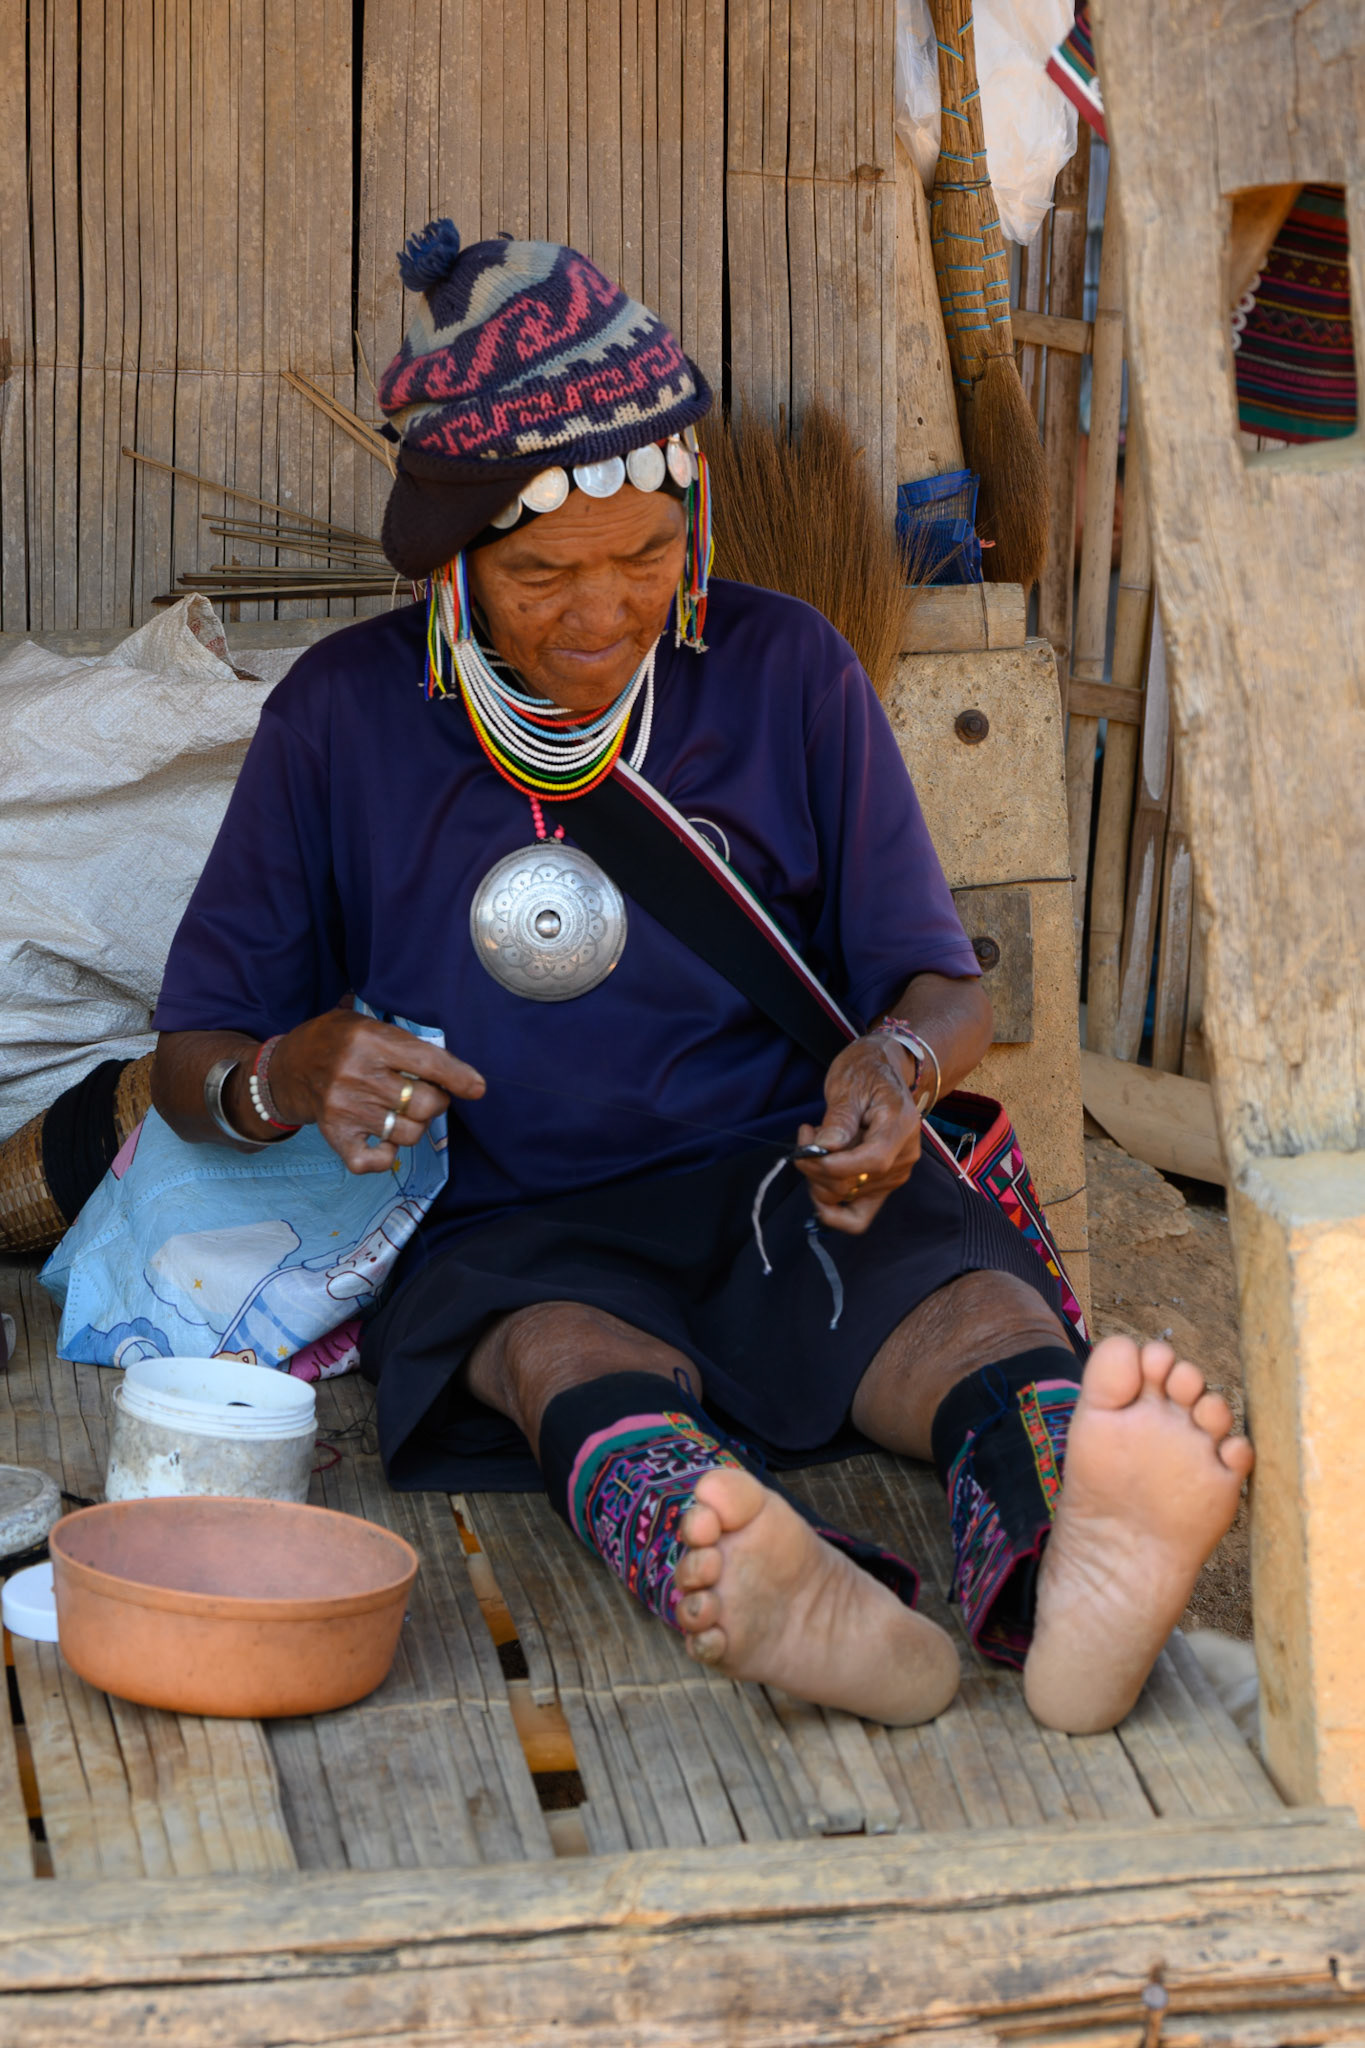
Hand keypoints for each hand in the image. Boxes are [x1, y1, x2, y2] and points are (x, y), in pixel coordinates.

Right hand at [263, 1010, 485, 1175]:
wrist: (285, 1068)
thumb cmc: (336, 1042)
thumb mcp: (366, 1024)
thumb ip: (406, 1044)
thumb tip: (457, 1073)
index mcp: (369, 1041)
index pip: (428, 1063)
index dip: (459, 1077)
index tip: (478, 1088)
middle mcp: (357, 1075)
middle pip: (425, 1104)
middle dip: (437, 1101)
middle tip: (426, 1095)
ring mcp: (346, 1109)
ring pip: (410, 1132)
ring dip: (416, 1125)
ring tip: (402, 1111)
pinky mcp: (336, 1135)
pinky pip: (376, 1161)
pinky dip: (389, 1154)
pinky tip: (386, 1139)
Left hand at [794, 1036, 921, 1234]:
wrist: (884, 1071)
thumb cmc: (866, 1071)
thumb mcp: (849, 1085)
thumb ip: (839, 1119)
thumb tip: (825, 1149)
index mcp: (900, 1126)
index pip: (871, 1160)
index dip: (834, 1165)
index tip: (805, 1150)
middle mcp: (903, 1156)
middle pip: (853, 1183)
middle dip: (815, 1165)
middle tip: (806, 1133)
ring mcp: (894, 1174)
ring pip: (846, 1196)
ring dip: (818, 1176)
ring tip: (817, 1141)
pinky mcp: (882, 1185)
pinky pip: (858, 1217)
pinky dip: (833, 1213)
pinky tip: (816, 1192)